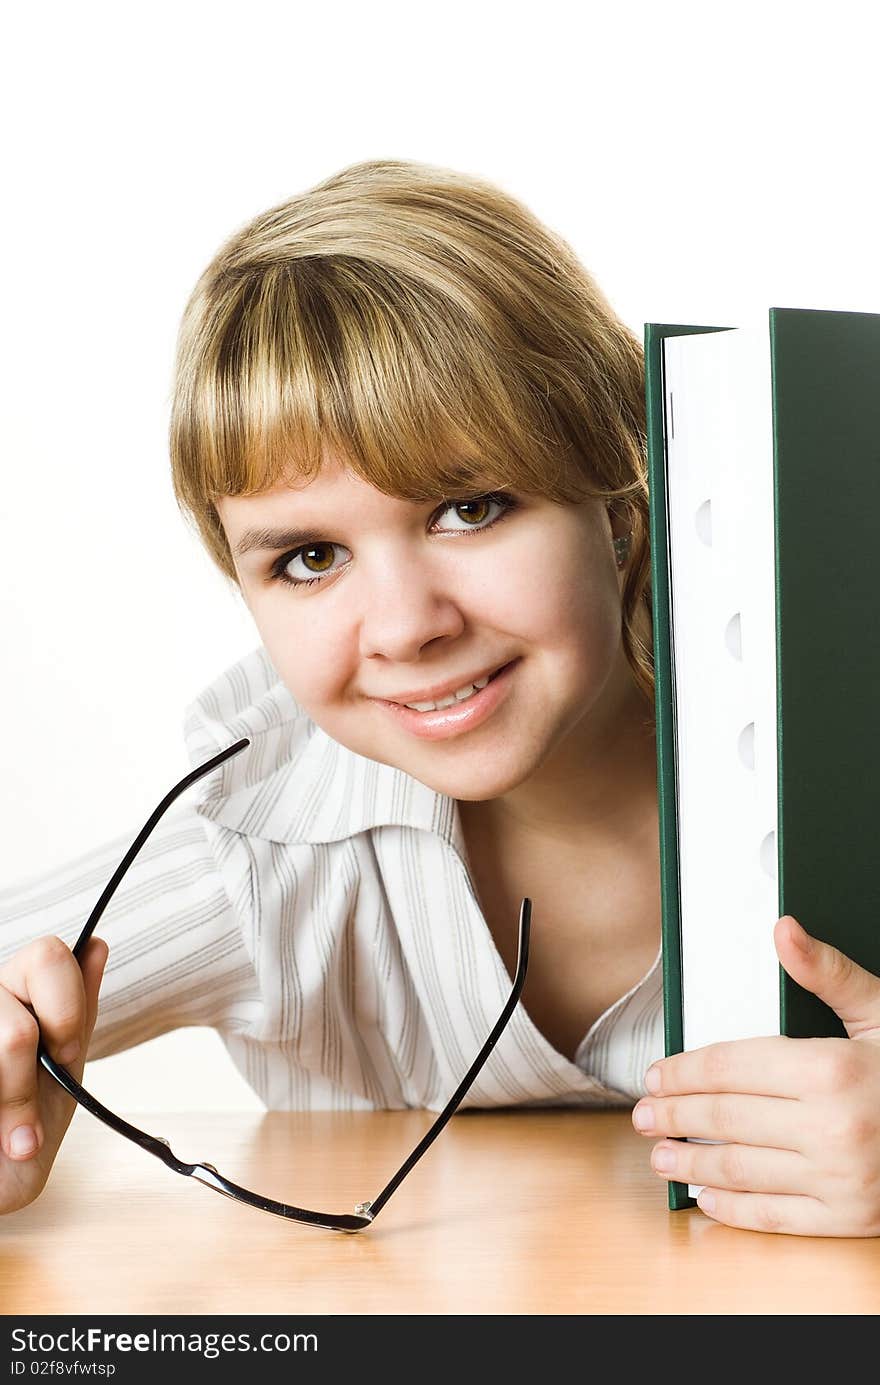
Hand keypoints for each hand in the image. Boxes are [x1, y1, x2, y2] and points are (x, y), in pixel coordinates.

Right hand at [0, 935, 108, 1214]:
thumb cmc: (21, 1138)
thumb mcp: (61, 1077)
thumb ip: (77, 1014)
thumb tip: (98, 945)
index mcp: (16, 996)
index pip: (48, 953)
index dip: (66, 1007)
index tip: (65, 1053)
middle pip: (17, 1015)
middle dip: (30, 1068)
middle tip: (34, 1093)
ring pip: (8, 1039)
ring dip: (13, 1102)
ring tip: (13, 1138)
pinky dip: (1, 1116)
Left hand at [632, 915, 879, 1235]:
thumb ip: (829, 973)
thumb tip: (784, 929)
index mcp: (833, 1070)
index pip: (731, 1066)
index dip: (684, 1070)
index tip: (657, 1074)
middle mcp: (833, 1127)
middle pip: (725, 1118)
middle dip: (674, 1115)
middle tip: (644, 1114)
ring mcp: (841, 1179)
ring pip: (741, 1170)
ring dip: (690, 1164)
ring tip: (660, 1155)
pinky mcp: (851, 1219)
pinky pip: (777, 1217)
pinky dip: (735, 1209)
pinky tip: (708, 1196)